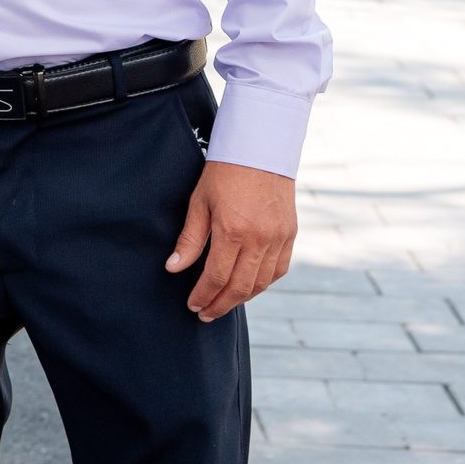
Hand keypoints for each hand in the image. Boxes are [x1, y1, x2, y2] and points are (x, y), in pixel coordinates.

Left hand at [166, 160, 296, 320]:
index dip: (203, 295)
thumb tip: (173, 268)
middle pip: (241, 287)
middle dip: (220, 304)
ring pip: (262, 283)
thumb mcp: (199, 202)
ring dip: (242, 299)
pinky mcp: (291, 234)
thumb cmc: (223, 173)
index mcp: (233, 230)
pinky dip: (263, 283)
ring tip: (223, 303)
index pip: (217, 277)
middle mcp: (260, 239)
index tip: (192, 305)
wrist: (261, 150)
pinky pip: (279, 270)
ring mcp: (279, 238)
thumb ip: (189, 239)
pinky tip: (248, 287)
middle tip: (205, 314)